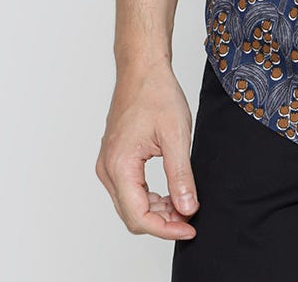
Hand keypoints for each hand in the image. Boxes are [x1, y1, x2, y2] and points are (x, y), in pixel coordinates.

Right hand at [95, 63, 198, 240]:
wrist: (143, 68)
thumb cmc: (156, 93)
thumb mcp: (176, 135)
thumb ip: (181, 175)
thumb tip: (187, 208)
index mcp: (119, 165)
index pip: (139, 215)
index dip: (166, 229)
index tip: (190, 227)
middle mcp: (107, 169)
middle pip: (132, 214)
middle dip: (162, 222)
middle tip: (190, 218)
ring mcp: (108, 164)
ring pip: (130, 204)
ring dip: (157, 210)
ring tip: (184, 203)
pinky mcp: (114, 159)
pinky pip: (129, 190)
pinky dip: (149, 197)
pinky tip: (170, 192)